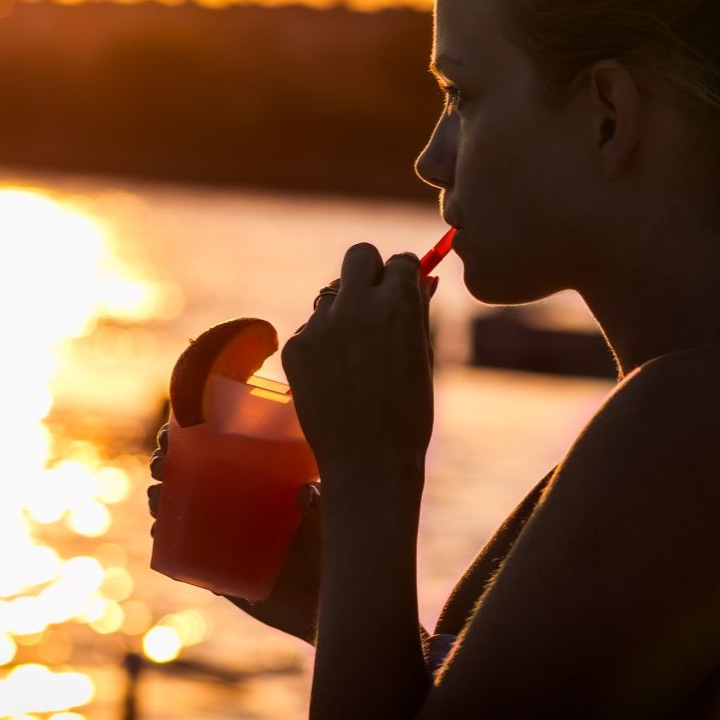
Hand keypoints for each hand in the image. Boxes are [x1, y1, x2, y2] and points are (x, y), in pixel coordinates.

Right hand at [147, 424, 323, 644]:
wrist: (324, 602)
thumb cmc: (331, 548)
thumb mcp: (328, 518)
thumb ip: (320, 504)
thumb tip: (305, 493)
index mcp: (257, 476)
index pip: (219, 445)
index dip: (191, 434)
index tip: (174, 429)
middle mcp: (236, 500)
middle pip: (189, 472)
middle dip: (166, 463)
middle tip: (163, 464)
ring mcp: (223, 534)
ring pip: (179, 510)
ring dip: (159, 498)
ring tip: (158, 496)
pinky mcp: (216, 568)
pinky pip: (182, 554)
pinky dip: (166, 543)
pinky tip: (158, 534)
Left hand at [281, 244, 435, 486]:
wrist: (369, 463)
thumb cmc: (408, 413)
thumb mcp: (423, 357)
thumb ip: (417, 313)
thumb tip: (419, 279)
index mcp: (398, 303)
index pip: (400, 261)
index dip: (403, 276)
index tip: (402, 288)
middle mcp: (357, 305)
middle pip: (358, 256)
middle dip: (368, 270)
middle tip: (371, 298)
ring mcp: (322, 324)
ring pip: (331, 297)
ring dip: (343, 314)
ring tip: (355, 359)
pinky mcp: (296, 347)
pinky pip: (310, 330)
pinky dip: (321, 346)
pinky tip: (334, 378)